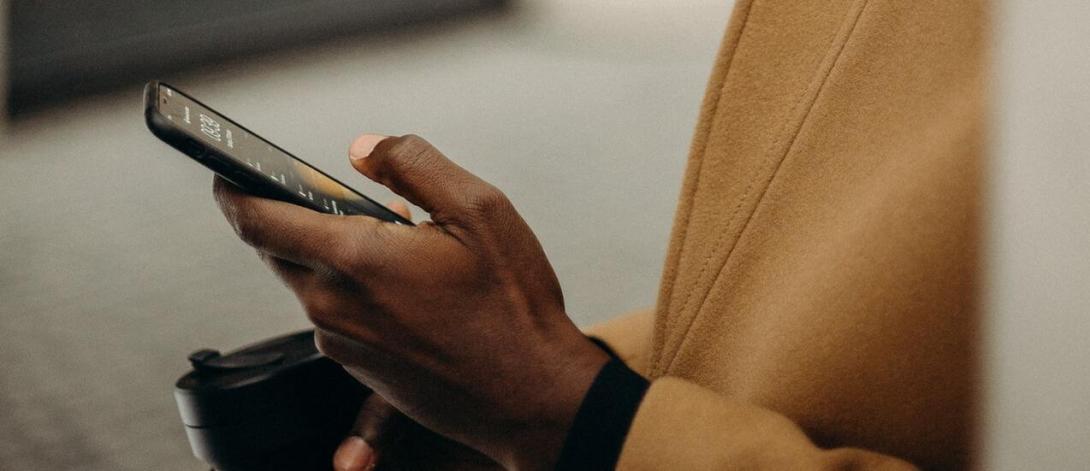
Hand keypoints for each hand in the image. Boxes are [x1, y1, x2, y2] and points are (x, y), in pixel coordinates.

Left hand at [213, 134, 608, 469]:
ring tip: (402, 247)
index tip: (225, 171)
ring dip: (336, 256)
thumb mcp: (478, 209)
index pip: (256, 219)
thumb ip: (413, 163)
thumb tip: (362, 150)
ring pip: (310, 283)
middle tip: (356, 203)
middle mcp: (334, 306)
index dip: (231, 189)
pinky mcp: (358, 368)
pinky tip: (409, 289)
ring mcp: (343, 343)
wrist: (531, 396)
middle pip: (278, 250)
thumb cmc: (511, 306)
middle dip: (300, 218)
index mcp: (355, 260)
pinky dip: (354, 291)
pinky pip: (335, 316)